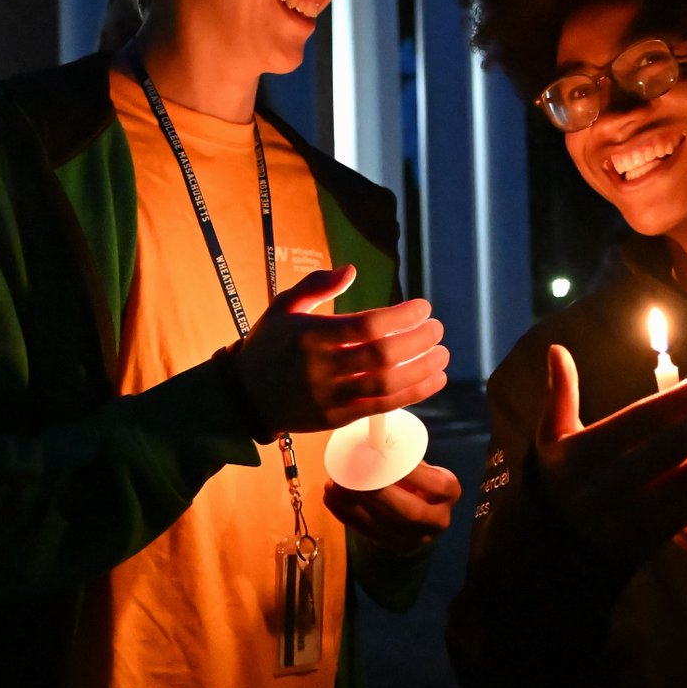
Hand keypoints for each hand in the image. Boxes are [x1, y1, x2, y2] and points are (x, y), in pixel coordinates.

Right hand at [232, 264, 448, 434]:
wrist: (243, 395)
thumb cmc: (268, 344)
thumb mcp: (283, 306)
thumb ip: (317, 285)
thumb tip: (352, 269)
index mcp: (311, 335)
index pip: (366, 326)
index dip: (401, 317)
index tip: (423, 308)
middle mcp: (322, 367)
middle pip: (382, 356)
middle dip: (418, 342)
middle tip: (438, 330)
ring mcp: (331, 396)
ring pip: (386, 385)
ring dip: (422, 369)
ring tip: (443, 355)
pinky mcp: (337, 418)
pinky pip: (382, 408)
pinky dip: (413, 395)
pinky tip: (434, 380)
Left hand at [324, 460, 460, 554]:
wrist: (415, 519)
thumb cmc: (414, 480)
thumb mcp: (420, 468)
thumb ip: (405, 457)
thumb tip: (374, 433)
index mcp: (449, 493)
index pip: (437, 485)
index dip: (413, 474)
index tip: (386, 458)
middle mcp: (438, 520)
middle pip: (410, 511)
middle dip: (378, 494)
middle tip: (351, 477)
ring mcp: (417, 539)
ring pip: (385, 525)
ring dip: (355, 505)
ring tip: (333, 486)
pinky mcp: (394, 547)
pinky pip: (368, 533)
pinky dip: (346, 515)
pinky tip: (331, 499)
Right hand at [535, 344, 686, 562]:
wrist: (554, 548)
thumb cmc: (557, 478)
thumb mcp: (550, 436)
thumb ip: (560, 393)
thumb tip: (557, 348)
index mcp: (581, 454)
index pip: (639, 420)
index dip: (678, 398)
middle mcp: (606, 485)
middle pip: (667, 447)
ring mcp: (629, 516)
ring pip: (684, 479)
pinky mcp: (648, 539)